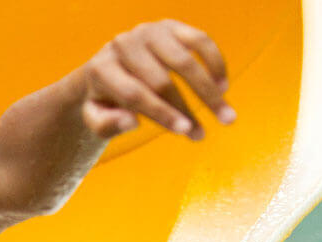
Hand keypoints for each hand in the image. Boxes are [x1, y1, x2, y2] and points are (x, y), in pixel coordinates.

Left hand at [81, 20, 235, 140]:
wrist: (110, 66)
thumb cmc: (105, 99)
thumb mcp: (95, 118)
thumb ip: (106, 124)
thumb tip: (131, 122)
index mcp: (100, 69)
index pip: (134, 94)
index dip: (161, 113)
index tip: (184, 131)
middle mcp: (123, 45)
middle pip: (161, 81)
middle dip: (185, 110)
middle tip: (202, 135)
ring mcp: (148, 32)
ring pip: (185, 61)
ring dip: (209, 91)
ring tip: (226, 116)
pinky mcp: (170, 26)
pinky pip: (200, 41)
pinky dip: (215, 64)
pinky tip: (223, 88)